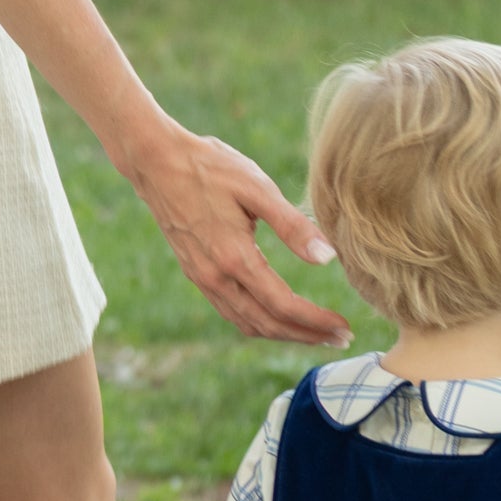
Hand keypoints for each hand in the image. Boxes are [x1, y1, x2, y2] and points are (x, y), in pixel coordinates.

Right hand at [133, 120, 352, 346]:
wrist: (156, 162)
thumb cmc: (210, 168)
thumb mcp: (257, 188)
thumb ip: (293, 225)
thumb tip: (328, 257)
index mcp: (234, 258)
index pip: (283, 306)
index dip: (317, 321)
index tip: (344, 326)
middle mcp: (215, 277)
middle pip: (267, 324)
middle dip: (307, 335)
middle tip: (340, 338)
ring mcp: (202, 278)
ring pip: (247, 323)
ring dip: (283, 333)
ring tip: (315, 333)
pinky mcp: (195, 272)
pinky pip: (231, 311)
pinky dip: (259, 322)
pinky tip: (276, 314)